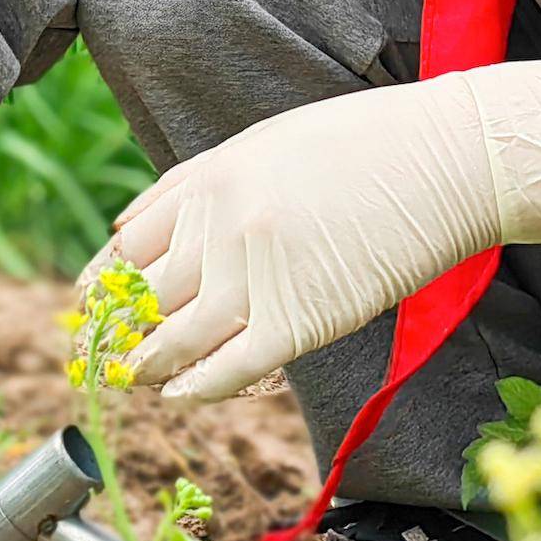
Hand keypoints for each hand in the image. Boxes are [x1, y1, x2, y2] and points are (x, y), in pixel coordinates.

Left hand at [105, 57, 540, 404]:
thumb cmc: (365, 147)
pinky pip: (228, 368)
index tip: (92, 306)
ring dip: (145, 367)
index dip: (104, 284)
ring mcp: (257, 275)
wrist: (449, 160)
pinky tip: (181, 395)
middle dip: (117, 331)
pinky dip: (197, 388)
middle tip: (102, 354)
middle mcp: (220, 227)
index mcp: (209, 179)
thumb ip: (201, 186)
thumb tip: (136, 228)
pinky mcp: (299, 320)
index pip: (127, 244)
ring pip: (174, 339)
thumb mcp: (265, 145)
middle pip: (142, 296)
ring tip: (134, 380)